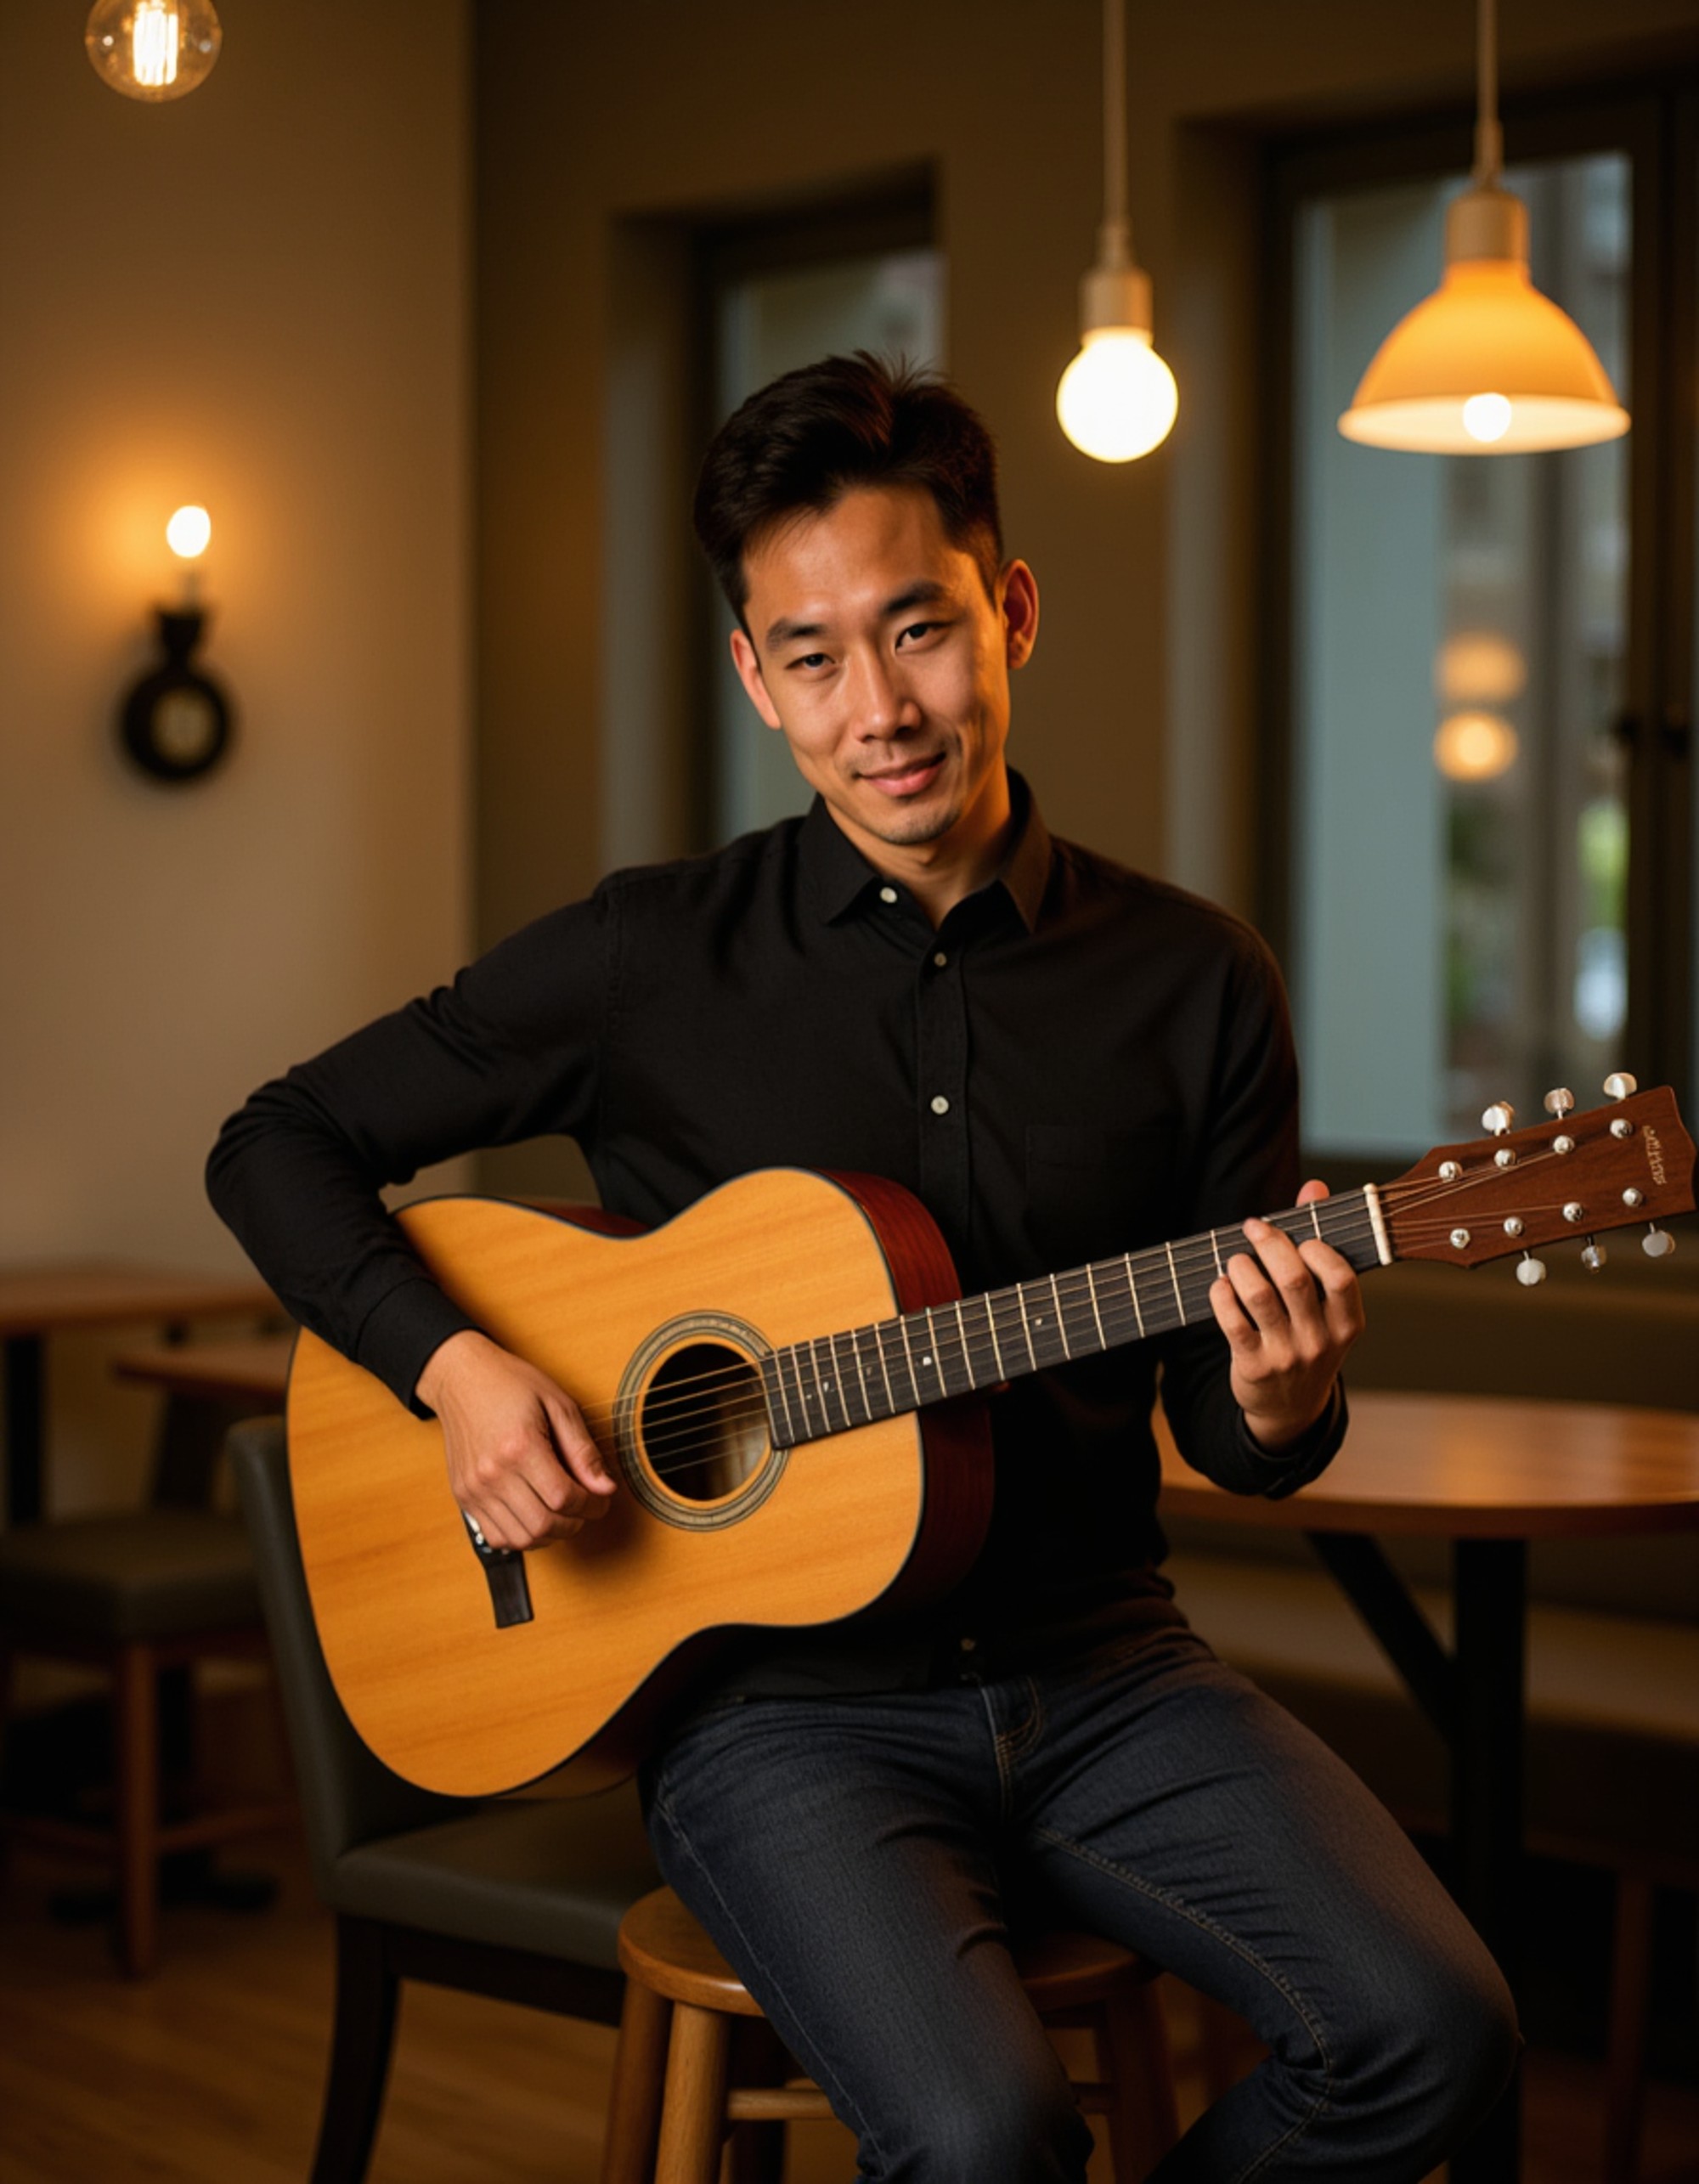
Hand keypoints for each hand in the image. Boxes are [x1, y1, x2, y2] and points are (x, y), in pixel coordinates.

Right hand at [415, 1329, 616, 1549]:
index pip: (563, 1497)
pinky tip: (535, 1517)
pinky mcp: (463, 1496)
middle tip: (586, 1507)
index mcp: (520, 1447)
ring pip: (520, 1538)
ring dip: (550, 1534)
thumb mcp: (558, 1405)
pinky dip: (521, 1537)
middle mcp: (492, 1474)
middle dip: (575, 1523)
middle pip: (543, 1524)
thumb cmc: (510, 1385)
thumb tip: (606, 1487)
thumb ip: (583, 1450)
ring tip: (562, 1514)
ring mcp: (474, 1489)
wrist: (461, 1379)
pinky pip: (496, 1537)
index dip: (591, 1505)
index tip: (602, 1499)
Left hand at [1208, 1180, 1363, 1451]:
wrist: (1289, 1408)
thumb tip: (1314, 1186)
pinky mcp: (1253, 1366)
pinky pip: (1231, 1321)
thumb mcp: (1325, 1303)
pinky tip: (1221, 1285)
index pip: (1341, 1277)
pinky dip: (1221, 1295)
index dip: (1318, 1248)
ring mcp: (1287, 1355)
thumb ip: (1321, 1241)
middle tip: (1253, 1227)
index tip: (1299, 1235)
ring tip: (1236, 1259)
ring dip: (1242, 1267)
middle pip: (1294, 1278)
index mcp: (1347, 1322)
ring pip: (1259, 1296)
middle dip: (1270, 1243)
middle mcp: (1321, 1340)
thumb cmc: (1308, 1336)